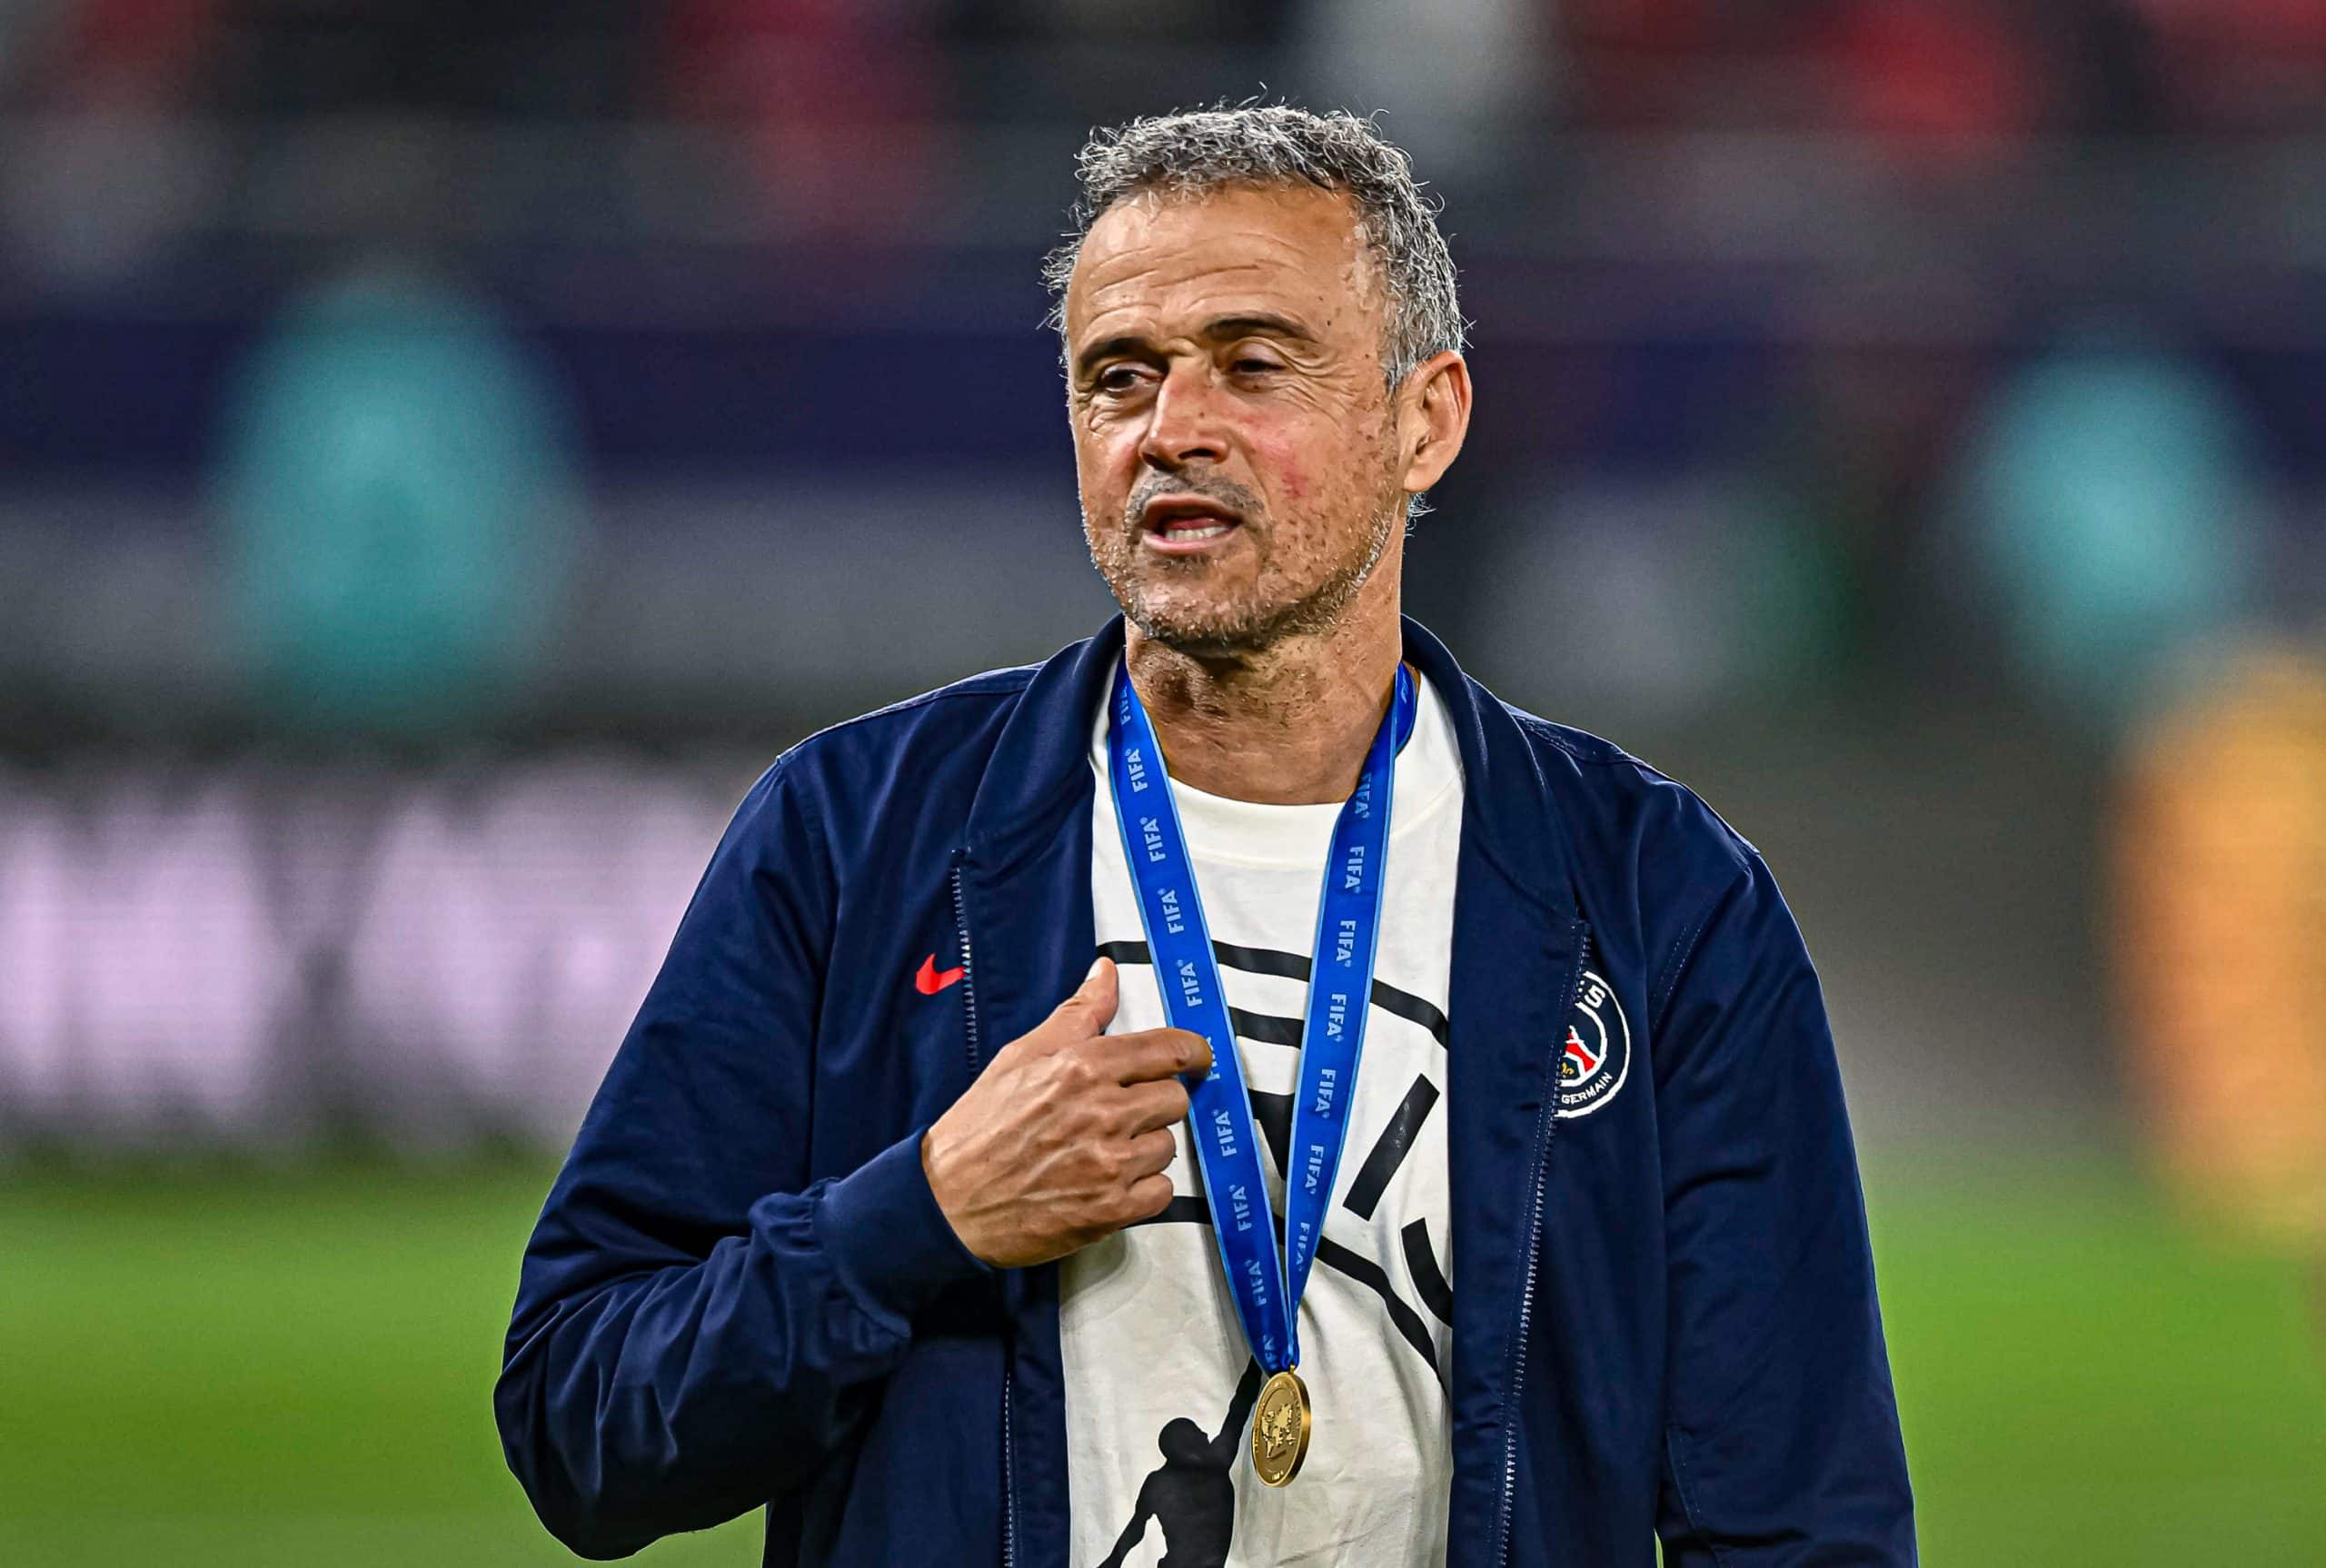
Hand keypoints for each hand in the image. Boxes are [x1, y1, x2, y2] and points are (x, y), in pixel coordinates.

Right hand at [922, 957, 1211, 1267]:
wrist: (948, 1203)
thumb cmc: (980, 1127)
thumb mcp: (1021, 1056)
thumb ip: (1076, 1015)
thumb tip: (1105, 972)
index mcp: (1083, 1067)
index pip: (1169, 1050)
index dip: (1193, 1052)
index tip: (1196, 1058)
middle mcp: (1103, 1113)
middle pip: (1175, 1099)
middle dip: (1155, 1102)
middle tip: (1122, 1111)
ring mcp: (1110, 1165)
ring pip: (1167, 1145)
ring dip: (1144, 1147)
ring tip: (1102, 1151)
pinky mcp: (1111, 1210)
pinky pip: (1161, 1191)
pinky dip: (1143, 1189)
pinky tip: (1108, 1183)